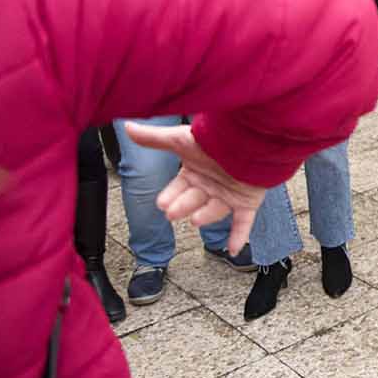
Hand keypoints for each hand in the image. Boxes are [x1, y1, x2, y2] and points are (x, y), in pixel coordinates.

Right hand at [126, 122, 267, 256]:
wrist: (250, 137)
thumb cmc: (214, 137)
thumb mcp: (181, 139)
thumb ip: (154, 138)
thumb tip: (127, 127)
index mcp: (195, 172)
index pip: (178, 189)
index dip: (170, 196)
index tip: (162, 203)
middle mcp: (211, 185)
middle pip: (193, 201)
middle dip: (183, 206)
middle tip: (172, 213)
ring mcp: (229, 194)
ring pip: (215, 211)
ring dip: (207, 216)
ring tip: (196, 219)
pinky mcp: (247, 201)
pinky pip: (243, 223)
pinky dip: (238, 236)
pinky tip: (233, 250)